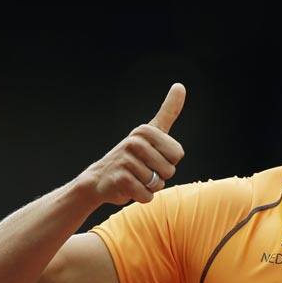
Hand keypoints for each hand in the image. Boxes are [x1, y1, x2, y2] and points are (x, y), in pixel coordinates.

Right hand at [79, 83, 185, 205]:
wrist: (100, 179)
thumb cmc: (133, 156)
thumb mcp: (151, 132)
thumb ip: (168, 111)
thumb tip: (180, 85)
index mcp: (146, 131)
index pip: (178, 154)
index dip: (169, 161)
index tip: (153, 156)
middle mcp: (135, 142)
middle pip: (169, 170)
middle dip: (159, 176)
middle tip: (142, 170)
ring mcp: (126, 160)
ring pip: (157, 184)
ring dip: (149, 187)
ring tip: (134, 178)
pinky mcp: (120, 179)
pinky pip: (146, 195)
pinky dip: (141, 197)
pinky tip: (128, 189)